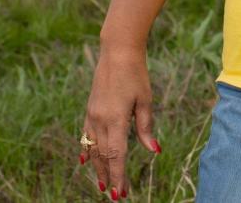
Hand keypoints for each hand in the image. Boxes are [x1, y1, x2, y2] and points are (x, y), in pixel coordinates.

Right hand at [81, 47, 160, 198]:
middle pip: (103, 156)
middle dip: (108, 177)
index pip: (117, 155)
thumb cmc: (136, 74)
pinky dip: (87, 150)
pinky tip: (85, 162)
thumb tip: (155, 150)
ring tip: (101, 184)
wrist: (117, 52)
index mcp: (116, 119)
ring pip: (93, 148)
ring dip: (97, 168)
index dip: (118, 176)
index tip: (120, 193)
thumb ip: (146, 128)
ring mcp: (92, 115)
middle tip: (114, 195)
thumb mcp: (146, 100)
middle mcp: (100, 120)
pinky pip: (86, 135)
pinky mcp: (90, 109)